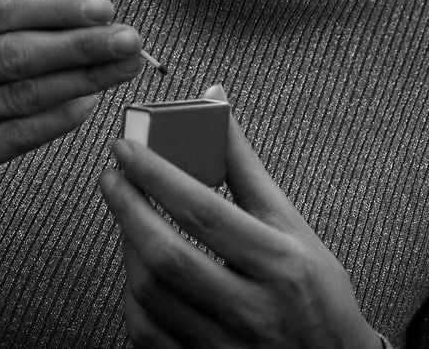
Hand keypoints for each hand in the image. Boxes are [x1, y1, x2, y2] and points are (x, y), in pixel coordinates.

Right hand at [0, 0, 143, 203]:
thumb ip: (26, 17)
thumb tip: (99, 10)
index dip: (56, 6)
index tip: (105, 7)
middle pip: (13, 52)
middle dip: (81, 44)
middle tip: (130, 40)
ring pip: (22, 95)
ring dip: (83, 79)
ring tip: (124, 67)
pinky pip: (19, 135)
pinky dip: (62, 116)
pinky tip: (92, 101)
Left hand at [99, 86, 380, 348]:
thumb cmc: (315, 291)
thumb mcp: (293, 226)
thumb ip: (246, 169)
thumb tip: (215, 104)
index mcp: (280, 263)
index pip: (203, 212)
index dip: (157, 175)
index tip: (127, 148)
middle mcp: (252, 309)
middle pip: (168, 256)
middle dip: (128, 210)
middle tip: (112, 177)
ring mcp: (224, 346)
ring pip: (151, 296)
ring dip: (128, 248)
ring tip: (127, 216)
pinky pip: (147, 333)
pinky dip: (133, 295)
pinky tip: (136, 267)